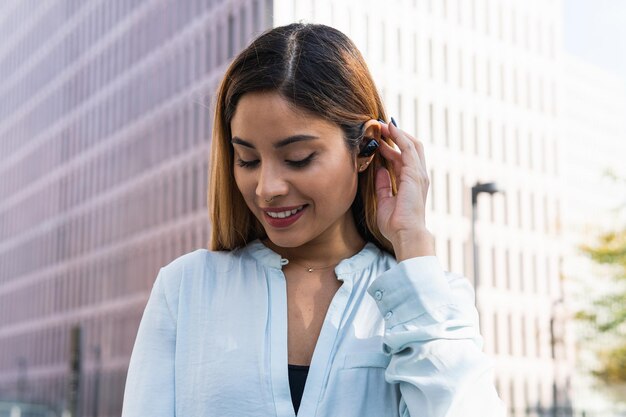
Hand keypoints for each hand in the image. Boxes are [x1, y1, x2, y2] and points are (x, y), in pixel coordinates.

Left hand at [375, 119, 433, 258]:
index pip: (404, 158)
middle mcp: (418, 176)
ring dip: (397, 133)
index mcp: (412, 183)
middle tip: (380, 127)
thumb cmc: (396, 224)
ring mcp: (419, 174)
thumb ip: (383, 185)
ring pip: (411, 144)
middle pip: (411, 147)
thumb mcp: (384, 201)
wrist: (406, 234)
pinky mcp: (415, 174)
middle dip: (396, 136)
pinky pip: (408, 149)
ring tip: (383, 125)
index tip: (380, 139)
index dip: (393, 146)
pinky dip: (400, 137)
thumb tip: (380, 170)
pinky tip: (390, 129)